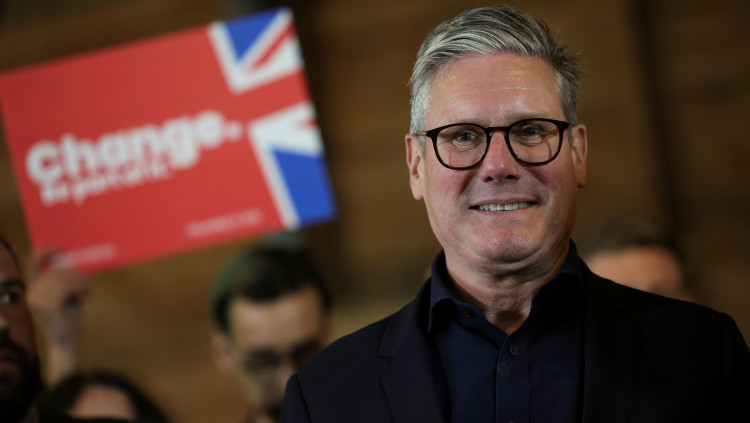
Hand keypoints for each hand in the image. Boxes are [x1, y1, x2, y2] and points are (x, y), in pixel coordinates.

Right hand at [25, 248, 89, 384]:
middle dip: (77, 275)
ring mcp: (36, 299)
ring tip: (87, 293)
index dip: (45, 251)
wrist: (66, 343)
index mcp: (35, 288)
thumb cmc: (68, 321)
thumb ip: (65, 281)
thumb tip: (71, 262)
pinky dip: (80, 289)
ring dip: (81, 283)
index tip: (61, 248)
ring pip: (64, 278)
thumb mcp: (67, 296)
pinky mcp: (46, 306)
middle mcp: (31, 292)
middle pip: (57, 270)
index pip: (31, 262)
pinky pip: (67, 287)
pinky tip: (85, 297)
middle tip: (87, 286)